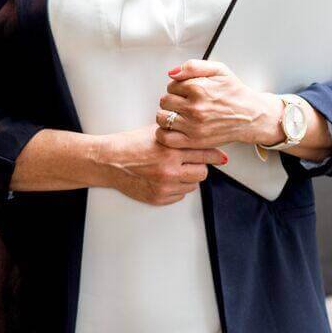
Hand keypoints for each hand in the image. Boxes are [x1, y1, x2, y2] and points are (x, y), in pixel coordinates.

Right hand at [96, 125, 226, 205]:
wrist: (109, 161)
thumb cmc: (130, 145)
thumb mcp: (156, 133)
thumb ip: (179, 136)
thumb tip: (201, 137)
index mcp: (170, 151)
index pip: (204, 154)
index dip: (215, 155)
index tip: (222, 157)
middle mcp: (169, 171)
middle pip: (202, 173)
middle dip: (199, 166)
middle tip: (190, 161)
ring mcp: (164, 187)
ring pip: (192, 186)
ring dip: (187, 178)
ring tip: (173, 169)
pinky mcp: (158, 199)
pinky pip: (179, 196)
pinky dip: (176, 188)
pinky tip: (164, 179)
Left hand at [155, 60, 279, 150]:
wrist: (250, 116)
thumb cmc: (235, 94)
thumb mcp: (219, 70)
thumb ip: (193, 66)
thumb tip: (172, 73)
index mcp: (198, 88)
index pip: (171, 86)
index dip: (178, 88)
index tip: (187, 92)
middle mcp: (194, 107)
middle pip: (165, 101)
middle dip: (172, 101)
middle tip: (184, 103)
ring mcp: (193, 126)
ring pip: (162, 118)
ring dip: (167, 116)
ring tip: (179, 115)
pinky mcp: (193, 141)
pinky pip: (165, 137)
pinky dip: (164, 133)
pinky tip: (174, 128)